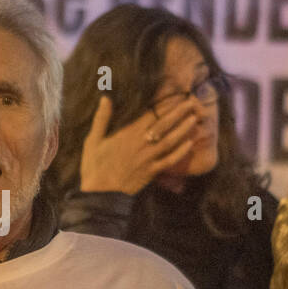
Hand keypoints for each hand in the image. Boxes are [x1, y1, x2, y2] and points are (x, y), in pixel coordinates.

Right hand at [78, 96, 207, 194]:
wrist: (100, 194)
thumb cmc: (94, 166)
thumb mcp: (93, 140)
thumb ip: (102, 118)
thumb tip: (105, 98)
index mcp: (127, 134)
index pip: (150, 114)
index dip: (163, 103)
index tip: (174, 94)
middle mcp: (141, 144)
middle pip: (164, 124)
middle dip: (178, 112)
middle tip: (192, 102)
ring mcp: (148, 158)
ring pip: (170, 140)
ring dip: (183, 129)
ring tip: (194, 118)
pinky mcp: (151, 172)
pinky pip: (169, 161)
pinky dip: (180, 152)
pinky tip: (190, 144)